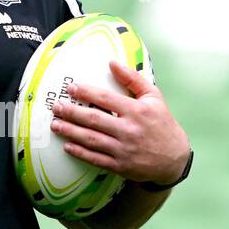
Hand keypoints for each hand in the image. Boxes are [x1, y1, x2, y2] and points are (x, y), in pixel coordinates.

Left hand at [49, 59, 189, 184]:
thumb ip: (133, 79)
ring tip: (55, 125)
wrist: (174, 158)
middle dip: (72, 113)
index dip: (86, 93)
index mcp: (137, 111)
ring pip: (91, 140)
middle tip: (56, 107)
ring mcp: (123, 150)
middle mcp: (129, 130)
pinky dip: (80, 153)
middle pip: (94, 120)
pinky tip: (67, 146)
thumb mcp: (154, 97)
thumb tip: (112, 63)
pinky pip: (96, 159)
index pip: (106, 99)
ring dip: (70, 132)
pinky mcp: (120, 166)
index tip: (71, 88)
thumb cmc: (162, 124)